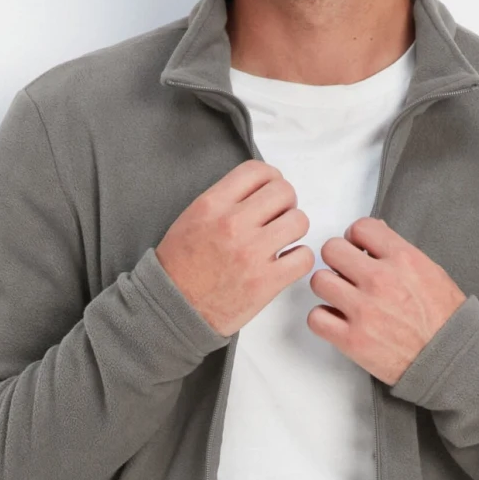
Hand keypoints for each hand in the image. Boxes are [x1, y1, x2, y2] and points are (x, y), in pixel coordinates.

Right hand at [155, 160, 313, 336]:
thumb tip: (260, 191)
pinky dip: (299, 259)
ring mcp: (251, 253)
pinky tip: (285, 263)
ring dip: (293, 230)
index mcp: (213, 204)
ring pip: (299, 221)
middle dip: (285, 203)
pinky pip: (304, 257)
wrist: (174, 308)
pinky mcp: (266, 282)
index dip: (272, 178)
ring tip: (280, 241)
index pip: (258, 171)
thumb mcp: (192, 218)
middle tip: (278, 218)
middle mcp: (233, 224)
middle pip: (284, 191)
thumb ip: (225, 199)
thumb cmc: (181, 265)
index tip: (270, 192)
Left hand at [306, 217, 466, 384]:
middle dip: (338, 260)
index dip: (355, 238)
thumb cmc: (445, 319)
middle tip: (347, 274)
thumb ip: (399, 251)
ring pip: (319, 281)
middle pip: (331, 250)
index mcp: (403, 259)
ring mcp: (363, 310)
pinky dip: (323, 319)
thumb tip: (374, 233)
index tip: (358, 250)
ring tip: (343, 299)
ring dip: (329, 289)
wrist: (451, 360)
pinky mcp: (352, 340)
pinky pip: (315, 318)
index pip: (360, 228)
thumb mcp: (431, 272)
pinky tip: (339, 321)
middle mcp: (380, 279)